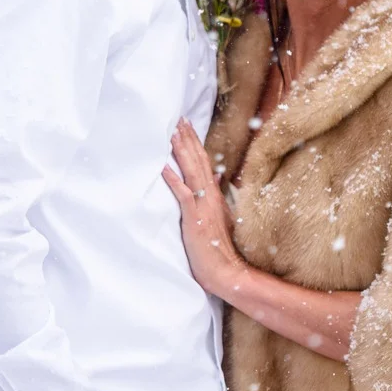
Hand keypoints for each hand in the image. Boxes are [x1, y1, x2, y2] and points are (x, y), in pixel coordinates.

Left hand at [162, 119, 246, 297]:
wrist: (228, 271)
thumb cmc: (221, 250)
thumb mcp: (222, 219)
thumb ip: (218, 197)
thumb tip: (218, 178)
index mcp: (215, 196)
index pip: (205, 163)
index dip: (195, 144)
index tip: (187, 126)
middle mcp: (210, 196)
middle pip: (199, 160)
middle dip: (188, 139)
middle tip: (178, 119)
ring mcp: (203, 206)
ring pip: (192, 172)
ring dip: (182, 151)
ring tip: (172, 132)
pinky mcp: (195, 218)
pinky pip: (184, 195)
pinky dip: (174, 180)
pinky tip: (164, 167)